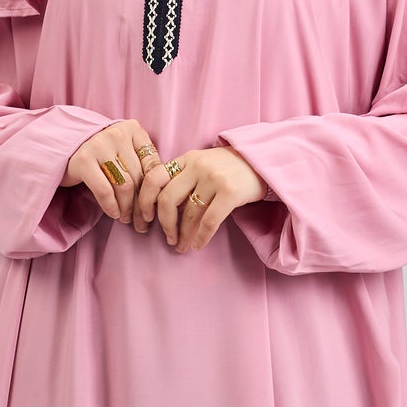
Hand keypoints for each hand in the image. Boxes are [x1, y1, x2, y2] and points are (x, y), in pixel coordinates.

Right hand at [63, 120, 168, 231]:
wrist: (65, 150)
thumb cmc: (102, 156)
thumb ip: (142, 165)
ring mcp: (99, 145)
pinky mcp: (83, 160)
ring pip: (125, 185)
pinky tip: (113, 214)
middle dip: (142, 205)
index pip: (153, 164)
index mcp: (133, 129)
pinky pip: (104, 190)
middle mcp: (117, 133)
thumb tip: (161, 197)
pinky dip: (111, 206)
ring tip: (126, 219)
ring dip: (127, 208)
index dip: (156, 191)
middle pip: (139, 177)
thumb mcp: (125, 153)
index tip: (155, 210)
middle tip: (143, 223)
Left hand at [153, 144, 267, 252]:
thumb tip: (162, 210)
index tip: (145, 218)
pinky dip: (201, 236)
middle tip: (168, 238)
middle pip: (168, 199)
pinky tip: (198, 245)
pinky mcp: (230, 192)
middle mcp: (197, 166)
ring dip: (183, 235)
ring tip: (182, 247)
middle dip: (164, 224)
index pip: (154, 178)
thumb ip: (183, 178)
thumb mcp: (203, 164)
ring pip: (189, 213)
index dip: (144, 200)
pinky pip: (209, 220)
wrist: (263, 161)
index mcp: (186, 159)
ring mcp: (214, 178)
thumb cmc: (229, 168)